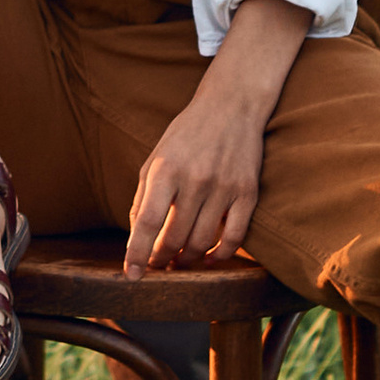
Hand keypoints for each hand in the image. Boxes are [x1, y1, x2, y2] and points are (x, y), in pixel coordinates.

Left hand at [123, 91, 265, 272]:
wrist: (232, 105)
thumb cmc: (187, 134)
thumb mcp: (156, 158)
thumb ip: (143, 197)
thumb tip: (137, 237)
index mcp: (166, 169)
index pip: (147, 221)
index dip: (137, 252)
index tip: (131, 274)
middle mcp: (195, 179)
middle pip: (175, 237)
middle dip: (162, 259)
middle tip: (158, 265)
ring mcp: (224, 187)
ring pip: (202, 242)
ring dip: (187, 259)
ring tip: (179, 261)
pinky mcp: (248, 192)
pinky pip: (235, 237)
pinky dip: (221, 255)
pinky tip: (209, 258)